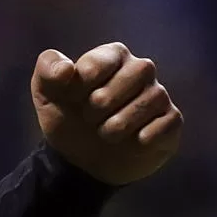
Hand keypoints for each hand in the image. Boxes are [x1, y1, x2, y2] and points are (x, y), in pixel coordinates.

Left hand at [32, 44, 181, 185]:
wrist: (81, 160)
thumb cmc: (67, 118)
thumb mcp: (46, 95)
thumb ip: (47, 71)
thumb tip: (66, 69)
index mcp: (112, 56)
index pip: (103, 60)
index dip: (82, 84)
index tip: (73, 100)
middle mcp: (140, 70)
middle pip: (137, 72)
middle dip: (103, 103)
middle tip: (89, 118)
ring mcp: (158, 95)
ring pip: (151, 99)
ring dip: (119, 123)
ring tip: (104, 133)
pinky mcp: (170, 121)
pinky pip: (167, 123)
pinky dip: (146, 137)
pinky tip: (132, 142)